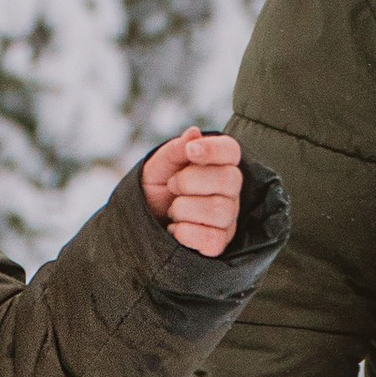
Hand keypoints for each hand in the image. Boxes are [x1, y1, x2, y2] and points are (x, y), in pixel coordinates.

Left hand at [141, 128, 243, 257]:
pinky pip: (213, 239)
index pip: (231, 151)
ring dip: (184, 209)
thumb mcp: (158, 167)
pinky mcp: (219, 243)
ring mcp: (227, 218)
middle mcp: (229, 191)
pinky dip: (186, 234)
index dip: (214, 149)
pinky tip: (176, 229)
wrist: (143, 221)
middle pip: (229, 180)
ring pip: (220, 211)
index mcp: (218, 164)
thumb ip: (175, 150)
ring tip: (172, 210)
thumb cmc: (156, 190)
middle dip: (190, 181)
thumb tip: (193, 133)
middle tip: (172, 185)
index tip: (190, 151)